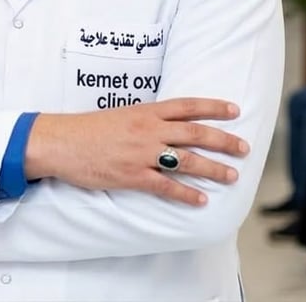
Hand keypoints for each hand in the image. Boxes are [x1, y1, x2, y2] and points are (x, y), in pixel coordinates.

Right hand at [25, 99, 247, 205]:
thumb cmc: (87, 128)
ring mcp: (141, 153)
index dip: (213, 107)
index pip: (187, 106)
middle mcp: (148, 130)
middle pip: (194, 133)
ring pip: (186, 160)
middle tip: (244, 148)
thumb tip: (166, 125)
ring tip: (231, 175)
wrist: (61, 141)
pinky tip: (200, 200)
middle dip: (223, 140)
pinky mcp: (131, 176)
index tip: (234, 109)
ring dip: (212, 168)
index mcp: (145, 112)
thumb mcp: (120, 115)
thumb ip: (145, 119)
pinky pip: (165, 187)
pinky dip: (185, 194)